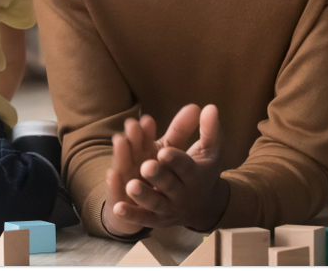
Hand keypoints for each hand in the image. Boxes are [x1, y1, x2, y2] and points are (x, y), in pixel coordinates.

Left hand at [104, 104, 228, 233]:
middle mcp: (182, 193)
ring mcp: (168, 208)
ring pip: (155, 203)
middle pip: (169, 186)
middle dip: (158, 176)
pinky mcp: (156, 219)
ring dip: (143, 196)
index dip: (175, 160)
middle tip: (146, 166)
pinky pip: (143, 219)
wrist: (204, 206)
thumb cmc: (203, 170)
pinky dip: (131, 215)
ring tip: (130, 185)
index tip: (164, 152)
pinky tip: (118, 207)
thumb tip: (209, 106)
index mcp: (195, 175)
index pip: (185, 167)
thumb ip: (208, 130)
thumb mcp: (208, 150)